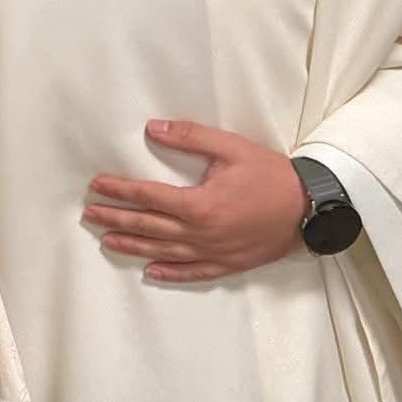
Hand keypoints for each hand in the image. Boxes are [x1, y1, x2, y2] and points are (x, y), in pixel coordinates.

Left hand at [82, 119, 308, 283]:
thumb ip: (191, 137)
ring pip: (164, 252)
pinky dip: (171, 273)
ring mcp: (214, 252)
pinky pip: (193, 272)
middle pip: (149, 226)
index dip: (120, 190)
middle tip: (90, 215)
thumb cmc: (271, 175)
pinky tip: (151, 272)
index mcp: (199, 204)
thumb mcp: (231, 148)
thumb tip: (154, 128)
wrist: (311, 207)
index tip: (97, 185)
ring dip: (134, 246)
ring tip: (108, 240)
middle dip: (116, 218)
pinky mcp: (228, 264)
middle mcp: (201, 233)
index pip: (148, 197)